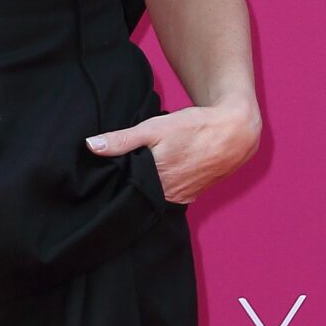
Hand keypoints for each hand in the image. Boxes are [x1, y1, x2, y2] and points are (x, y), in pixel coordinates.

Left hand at [85, 95, 261, 204]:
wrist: (235, 132)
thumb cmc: (195, 128)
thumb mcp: (154, 128)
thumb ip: (122, 140)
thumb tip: (91, 146)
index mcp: (156, 182)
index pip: (125, 190)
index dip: (114, 183)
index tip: (103, 177)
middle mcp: (169, 196)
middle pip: (139, 195)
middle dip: (128, 187)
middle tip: (118, 173)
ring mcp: (182, 197)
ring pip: (154, 197)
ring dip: (146, 188)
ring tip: (138, 173)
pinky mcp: (191, 195)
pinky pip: (169, 196)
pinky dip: (161, 188)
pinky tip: (158, 176)